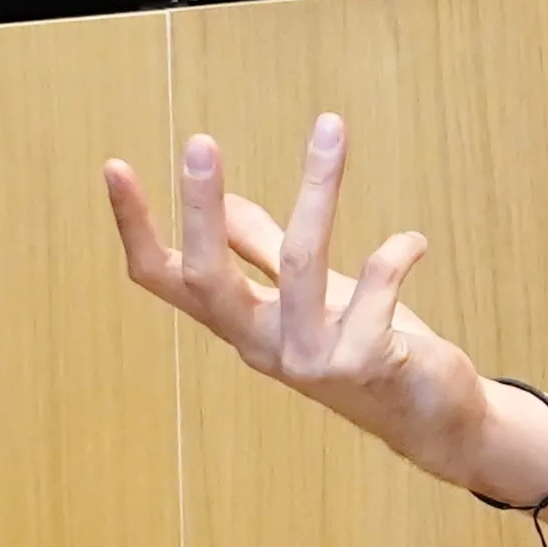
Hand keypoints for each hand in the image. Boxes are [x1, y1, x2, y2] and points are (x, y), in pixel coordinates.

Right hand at [104, 114, 511, 485]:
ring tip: (330, 129)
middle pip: (210, 278)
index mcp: (240, 322)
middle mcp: (263, 345)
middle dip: (200, 210)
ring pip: (300, 264)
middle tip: (199, 142)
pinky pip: (373, 291)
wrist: (433, 417)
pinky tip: (412, 242)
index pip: (165, 278)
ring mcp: (310, 360)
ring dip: (317, 190)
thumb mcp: (309, 293)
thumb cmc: (367, 346)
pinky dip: (393, 256)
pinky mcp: (364, 364)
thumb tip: (221, 201)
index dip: (135, 227)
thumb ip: (262, 250)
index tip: (114, 167)